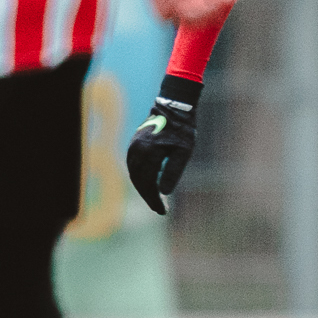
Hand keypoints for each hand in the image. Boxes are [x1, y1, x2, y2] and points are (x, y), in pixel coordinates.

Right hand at [126, 75, 201, 214]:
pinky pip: (134, 166)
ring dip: (143, 188)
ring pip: (134, 174)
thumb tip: (164, 192)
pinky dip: (140, 177)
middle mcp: (136, 150)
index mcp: (148, 152)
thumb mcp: (183, 151)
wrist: (175, 106)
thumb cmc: (183, 128)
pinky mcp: (134, 144)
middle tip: (159, 209)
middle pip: (138, 181)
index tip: (163, 211)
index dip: (154, 199)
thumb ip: (172, 172)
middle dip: (148, 197)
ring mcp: (133, 146)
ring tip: (154, 200)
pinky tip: (148, 184)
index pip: (148, 183)